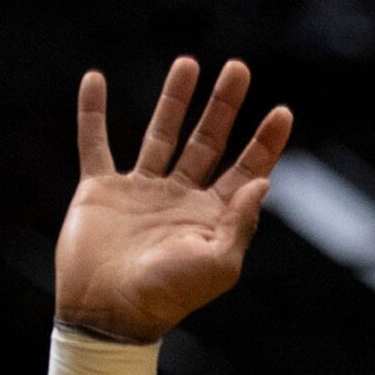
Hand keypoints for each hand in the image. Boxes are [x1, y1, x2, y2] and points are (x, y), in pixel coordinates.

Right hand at [56, 58, 292, 342]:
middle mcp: (181, 197)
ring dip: (175, 99)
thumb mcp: (217, 264)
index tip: (282, 112)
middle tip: (239, 69)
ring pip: (161, 134)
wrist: (110, 311)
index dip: (266, 142)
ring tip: (188, 63)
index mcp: (213, 215)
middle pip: (209, 141)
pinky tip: (95, 79)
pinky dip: (92, 112)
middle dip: (224, 106)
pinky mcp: (101, 189)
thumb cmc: (169, 295)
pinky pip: (95, 142)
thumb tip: (264, 182)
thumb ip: (241, 223)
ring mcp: (141, 190)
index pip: (247, 169)